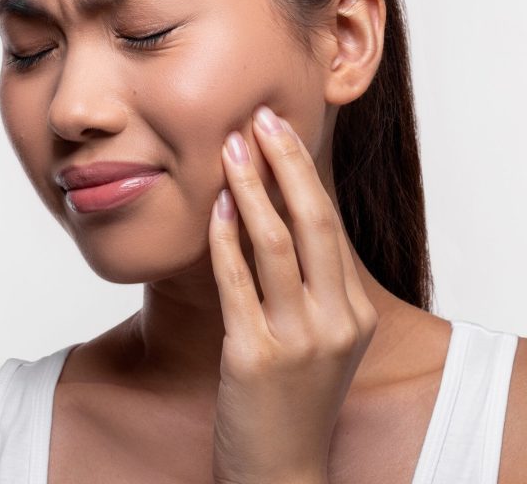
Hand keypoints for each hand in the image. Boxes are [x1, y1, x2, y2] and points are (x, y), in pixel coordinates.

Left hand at [208, 104, 377, 483]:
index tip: (279, 129)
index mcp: (352, 311)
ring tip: (229, 147)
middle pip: (313, 222)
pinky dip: (225, 238)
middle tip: (260, 118)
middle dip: (284, 164)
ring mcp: (299, 341)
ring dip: (251, 189)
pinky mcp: (255, 358)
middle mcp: (335, 322)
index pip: (328, 223)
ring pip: (276, 245)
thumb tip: (275, 212)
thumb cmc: (291, 395)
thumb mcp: (317, 336)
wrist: (279, 471)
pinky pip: (237, 282)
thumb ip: (307, 282)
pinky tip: (214, 205)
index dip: (301, 171)